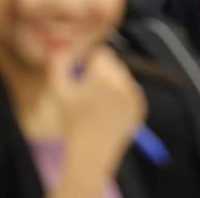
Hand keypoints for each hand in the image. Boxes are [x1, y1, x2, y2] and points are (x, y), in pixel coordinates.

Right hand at [50, 47, 145, 175]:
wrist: (91, 152)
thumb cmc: (73, 121)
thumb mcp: (60, 92)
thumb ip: (58, 65)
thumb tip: (59, 47)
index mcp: (104, 75)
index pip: (102, 54)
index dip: (90, 63)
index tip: (83, 76)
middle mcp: (123, 82)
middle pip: (114, 64)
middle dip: (103, 72)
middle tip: (90, 91)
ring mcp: (134, 94)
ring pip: (123, 78)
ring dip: (113, 84)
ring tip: (99, 103)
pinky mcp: (141, 106)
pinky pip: (131, 92)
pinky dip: (122, 97)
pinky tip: (109, 111)